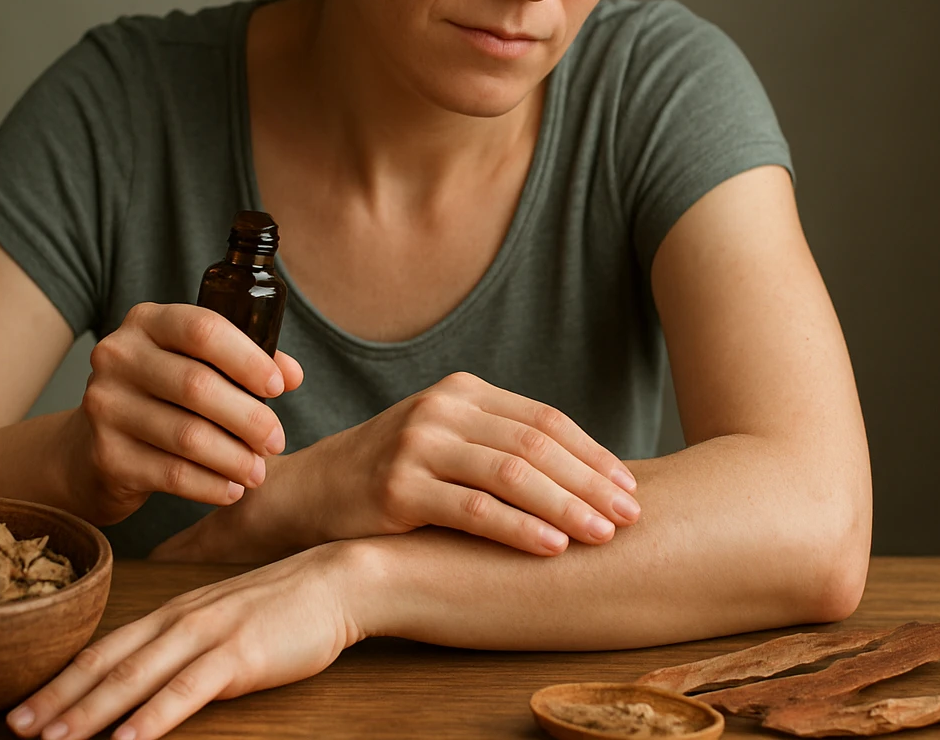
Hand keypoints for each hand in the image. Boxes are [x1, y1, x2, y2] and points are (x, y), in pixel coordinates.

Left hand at [5, 544, 370, 739]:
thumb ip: (185, 644)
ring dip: (89, 712)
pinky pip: (187, 691)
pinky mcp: (238, 654)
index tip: (21, 707)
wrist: (337, 581)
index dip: (59, 679)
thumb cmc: (285, 606)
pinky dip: (152, 718)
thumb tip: (150, 677)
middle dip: (57, 698)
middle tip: (14, 728)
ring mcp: (207, 635)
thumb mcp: (223, 620)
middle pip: (106, 663)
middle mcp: (180, 620)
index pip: (104, 649)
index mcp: (173, 613)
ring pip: (135, 678)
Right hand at [63, 302, 304, 524]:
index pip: (203, 329)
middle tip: (276, 441)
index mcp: (147, 322)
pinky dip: (210, 485)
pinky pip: (171, 474)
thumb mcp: (194, 364)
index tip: (279, 387)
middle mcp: (118, 357)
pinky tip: (231, 490)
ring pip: (187, 435)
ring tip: (258, 471)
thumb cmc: (160, 396)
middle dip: (249, 418)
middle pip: (197, 386)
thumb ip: (243, 361)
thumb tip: (292, 375)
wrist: (90, 445)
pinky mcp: (106, 455)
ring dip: (234, 458)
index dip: (247, 359)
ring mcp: (106, 406)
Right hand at [153, 371, 640, 560]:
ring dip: (566, 505)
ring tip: (604, 533)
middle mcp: (442, 409)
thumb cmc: (390, 477)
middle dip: (591, 481)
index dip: (592, 454)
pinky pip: (472, 509)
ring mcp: (417, 445)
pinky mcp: (397, 488)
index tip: (629, 487)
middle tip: (631, 514)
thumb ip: (499, 447)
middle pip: (536, 444)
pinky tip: (553, 547)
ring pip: (511, 473)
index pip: (543, 420)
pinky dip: (519, 528)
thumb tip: (584, 477)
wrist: (308, 496)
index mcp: (462, 392)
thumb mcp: (445, 443)